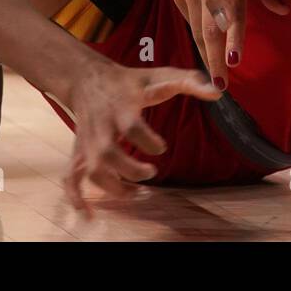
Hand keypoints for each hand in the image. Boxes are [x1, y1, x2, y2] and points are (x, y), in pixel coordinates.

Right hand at [64, 62, 220, 215]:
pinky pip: (72, 178)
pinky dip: (76, 197)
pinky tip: (88, 215)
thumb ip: (187, 83)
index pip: (131, 127)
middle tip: (152, 172)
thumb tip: (217, 93)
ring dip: (114, 188)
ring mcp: (88, 142)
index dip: (148, 141)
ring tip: (137, 193)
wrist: (85, 78)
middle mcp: (102, 128)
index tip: (162, 147)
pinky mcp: (79, 152)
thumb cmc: (128, 81)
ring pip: (93, 171)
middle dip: (131, 170)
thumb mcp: (156, 76)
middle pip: (109, 155)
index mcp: (121, 108)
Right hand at [165, 0, 240, 86]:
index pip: (231, 19)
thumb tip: (285, 12)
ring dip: (204, 54)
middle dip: (214, 61)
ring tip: (212, 75)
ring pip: (196, 30)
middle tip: (221, 84)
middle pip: (209, 32)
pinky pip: (188, 19)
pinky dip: (196, 34)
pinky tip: (203, 48)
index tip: (234, 65)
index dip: (232, 43)